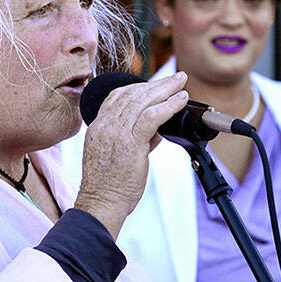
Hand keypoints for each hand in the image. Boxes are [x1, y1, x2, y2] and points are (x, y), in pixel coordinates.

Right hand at [74, 72, 187, 236]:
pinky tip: (180, 100)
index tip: (155, 85)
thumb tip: (158, 128)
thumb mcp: (116, 156)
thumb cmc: (108, 186)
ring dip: (165, 89)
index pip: (118, 96)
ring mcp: (116, 132)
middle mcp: (105, 125)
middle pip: (132, 93)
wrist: (100, 203)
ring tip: (181, 83)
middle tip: (175, 77)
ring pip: (143, 100)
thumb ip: (137, 138)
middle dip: (157, 83)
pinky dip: (169, 106)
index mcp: (99, 126)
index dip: (139, 86)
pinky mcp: (130, 142)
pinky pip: (152, 116)